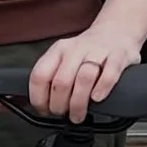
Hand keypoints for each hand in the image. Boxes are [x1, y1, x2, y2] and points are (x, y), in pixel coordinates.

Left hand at [29, 20, 143, 122]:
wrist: (117, 31)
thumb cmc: (87, 52)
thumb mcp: (64, 58)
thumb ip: (48, 78)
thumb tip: (27, 105)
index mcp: (58, 50)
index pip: (40, 75)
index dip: (39, 98)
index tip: (44, 110)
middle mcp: (76, 49)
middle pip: (61, 81)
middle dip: (59, 105)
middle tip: (63, 114)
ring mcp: (98, 51)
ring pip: (84, 78)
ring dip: (78, 103)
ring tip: (78, 115)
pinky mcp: (119, 56)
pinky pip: (110, 73)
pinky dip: (102, 88)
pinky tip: (97, 98)